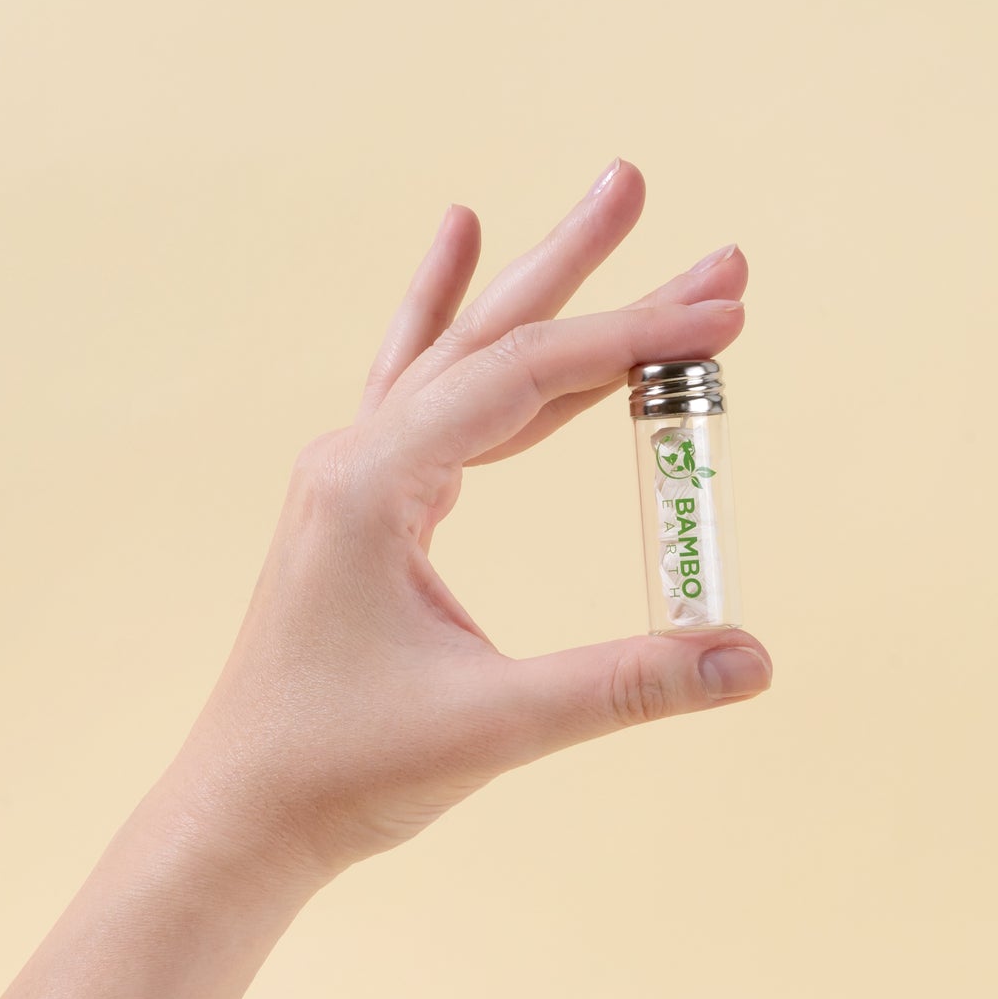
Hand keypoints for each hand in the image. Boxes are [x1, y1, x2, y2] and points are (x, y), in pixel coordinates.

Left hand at [158, 158, 772, 890]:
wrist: (245, 812)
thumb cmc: (343, 769)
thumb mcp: (495, 725)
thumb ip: (627, 684)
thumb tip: (752, 661)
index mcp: (372, 484)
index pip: (524, 381)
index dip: (632, 343)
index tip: (725, 321)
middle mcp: (358, 456)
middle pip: (490, 335)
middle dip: (579, 267)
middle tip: (640, 185)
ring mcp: (357, 472)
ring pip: (465, 354)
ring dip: (541, 292)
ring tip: (606, 214)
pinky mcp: (370, 500)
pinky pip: (428, 388)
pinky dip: (462, 323)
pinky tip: (463, 249)